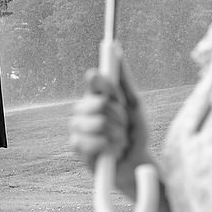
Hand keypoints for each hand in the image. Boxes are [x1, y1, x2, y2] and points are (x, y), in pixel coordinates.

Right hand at [68, 62, 149, 176]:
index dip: (108, 87)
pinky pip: (95, 142)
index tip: (119, 97)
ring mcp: (78, 127)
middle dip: (119, 117)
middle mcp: (83, 108)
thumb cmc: (134, 132)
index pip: (95, 79)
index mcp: (96, 96)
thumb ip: (124, 80)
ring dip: (117, 134)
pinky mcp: (76, 146)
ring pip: (99, 123)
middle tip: (124, 126)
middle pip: (101, 104)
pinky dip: (110, 148)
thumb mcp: (134, 104)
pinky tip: (111, 152)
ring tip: (119, 140)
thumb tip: (118, 50)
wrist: (134, 162)